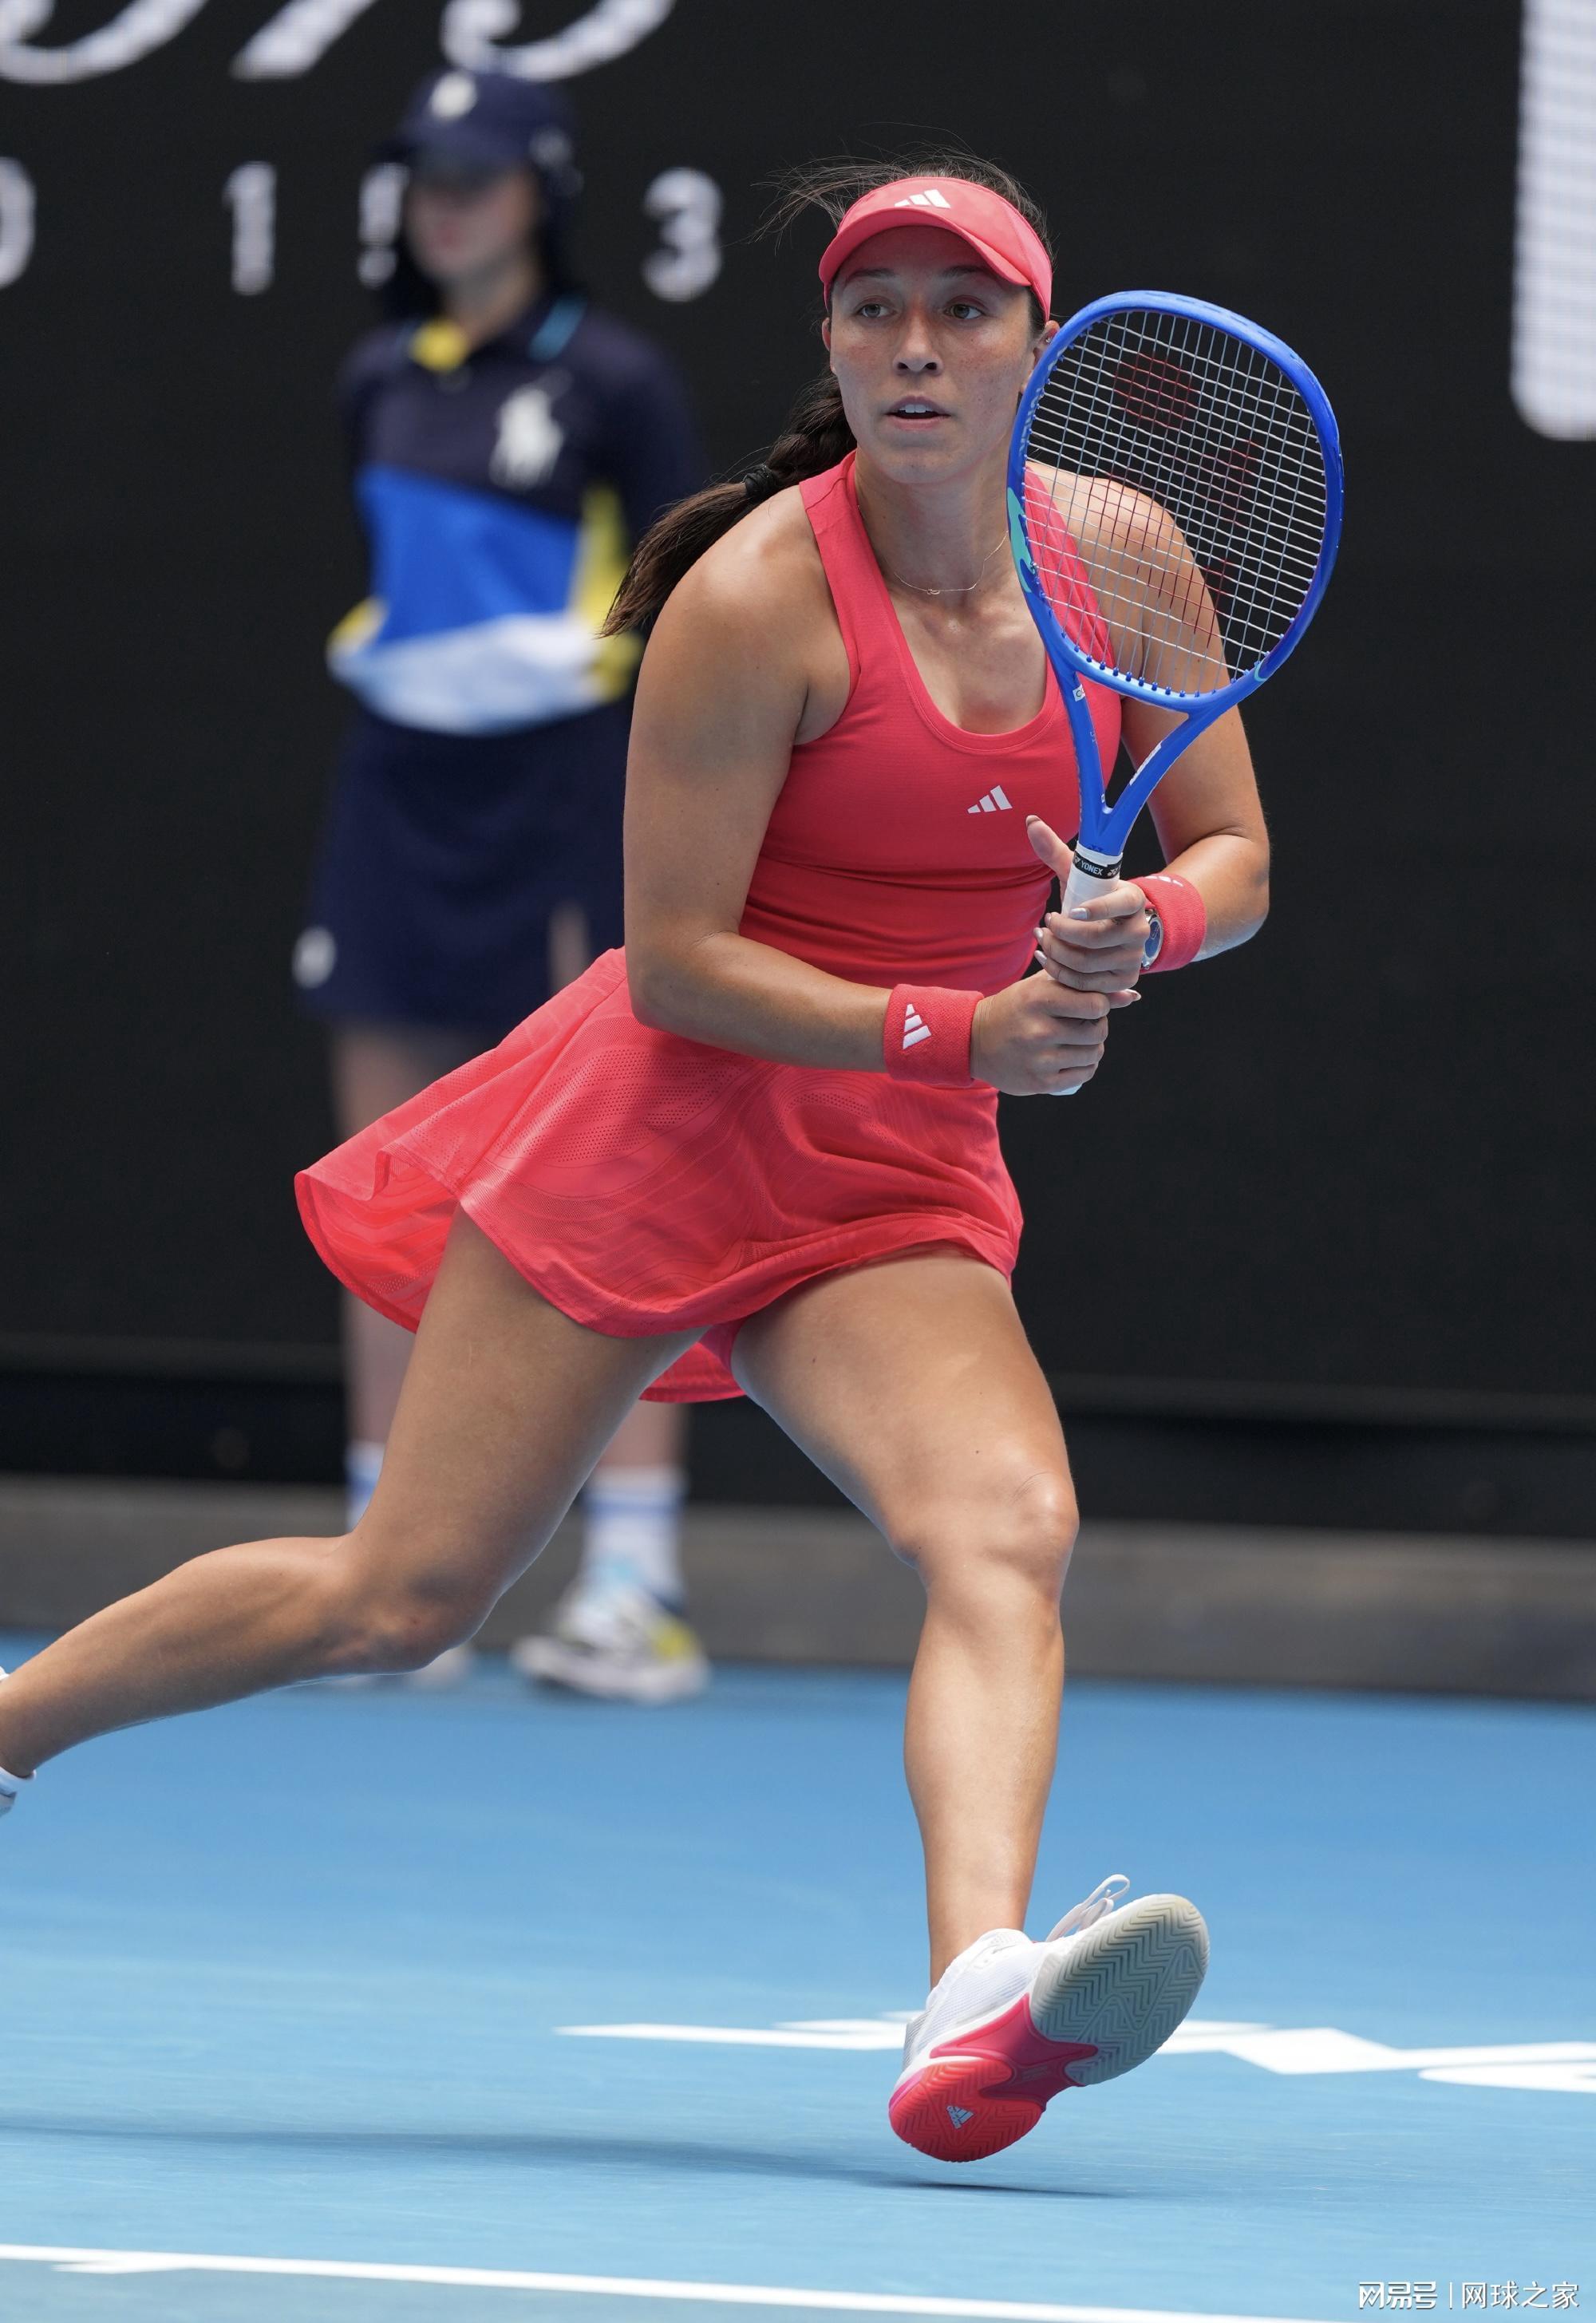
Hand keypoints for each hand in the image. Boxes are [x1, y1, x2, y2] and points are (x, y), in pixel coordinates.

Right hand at [971, 973, 1139, 1097]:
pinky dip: (1086, 1066)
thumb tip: (1131, 996)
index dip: (1098, 1005)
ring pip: (1093, 1054)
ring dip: (1093, 1047)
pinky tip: (1074, 1058)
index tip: (1088, 1006)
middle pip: (1097, 1032)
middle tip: (1082, 1024)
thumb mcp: (1042, 987)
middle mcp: (1039, 1031)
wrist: (975, 1041)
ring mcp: (1040, 1060)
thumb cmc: (1016, 1008)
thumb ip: (1083, 985)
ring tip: (1078, 1041)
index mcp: (1039, 1000)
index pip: (1096, 1005)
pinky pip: (1083, 1074)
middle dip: (1096, 1027)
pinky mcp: (1040, 1083)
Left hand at [1026, 815, 1148, 993]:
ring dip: (1056, 953)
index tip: (1069, 910)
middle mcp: (1140, 929)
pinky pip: (1086, 985)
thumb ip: (1055, 851)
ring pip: (1085, 964)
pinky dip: (1060, 973)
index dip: (1093, 910)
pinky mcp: (1125, 981)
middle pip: (1093, 939)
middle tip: (1045, 925)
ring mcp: (1134, 958)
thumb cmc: (1091, 899)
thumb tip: (1031, 822)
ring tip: (1043, 940)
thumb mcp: (1077, 877)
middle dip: (1060, 934)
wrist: (1114, 933)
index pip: (1118, 905)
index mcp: (1133, 899)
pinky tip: (1047, 959)